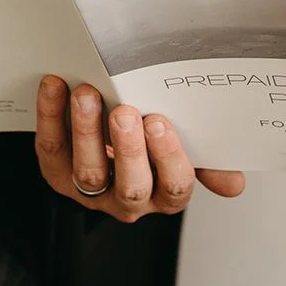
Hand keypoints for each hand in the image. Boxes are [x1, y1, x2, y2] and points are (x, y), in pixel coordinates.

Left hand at [35, 76, 244, 221]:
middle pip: (131, 186)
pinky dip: (51, 115)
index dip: (168, 157)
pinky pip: (52, 148)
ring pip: (88, 171)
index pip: (174, 187)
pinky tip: (56, 86)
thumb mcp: (186, 152)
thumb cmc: (153, 146)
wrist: (110, 140)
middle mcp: (130, 199)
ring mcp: (92, 189)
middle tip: (127, 111)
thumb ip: (208, 162)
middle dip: (128, 149)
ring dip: (87, 131)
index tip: (161, 122)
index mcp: (165, 193)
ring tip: (88, 95)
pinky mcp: (57, 173)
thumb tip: (234, 183)